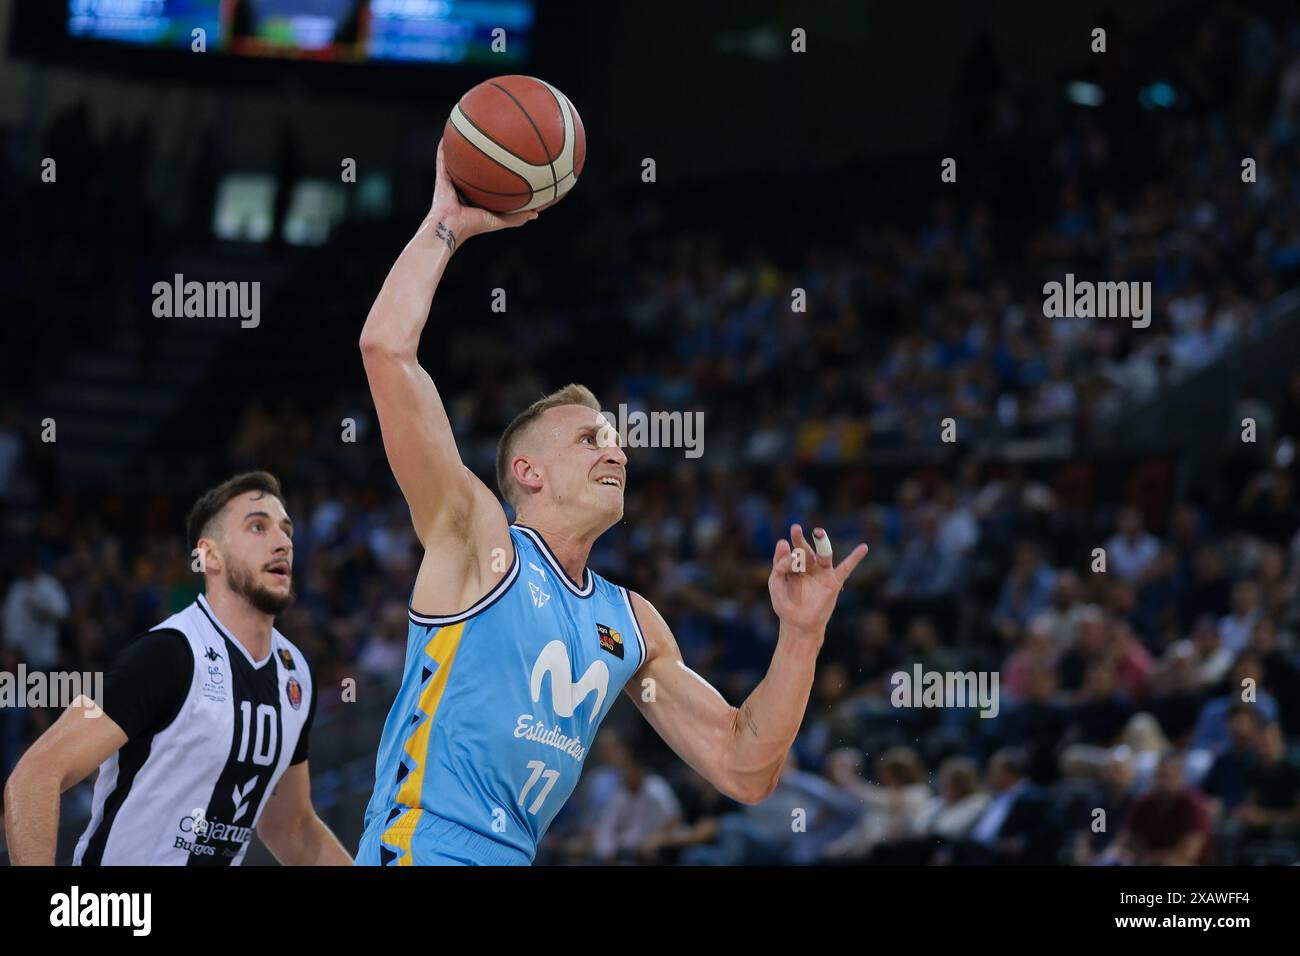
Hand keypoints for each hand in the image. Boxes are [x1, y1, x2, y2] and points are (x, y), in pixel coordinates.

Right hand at [422, 139, 537, 249]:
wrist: (451, 226)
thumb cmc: (474, 226)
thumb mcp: (500, 220)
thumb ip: (517, 217)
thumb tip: (536, 213)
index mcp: (476, 198)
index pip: (486, 183)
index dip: (493, 173)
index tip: (504, 161)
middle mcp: (463, 188)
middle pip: (472, 169)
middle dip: (479, 157)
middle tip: (488, 142)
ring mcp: (451, 182)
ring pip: (457, 162)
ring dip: (461, 149)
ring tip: (467, 131)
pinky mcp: (441, 177)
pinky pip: (442, 159)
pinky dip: (444, 147)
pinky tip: (449, 133)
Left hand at [768, 524, 867, 639]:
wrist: (798, 625)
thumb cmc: (786, 605)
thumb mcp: (777, 583)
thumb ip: (779, 565)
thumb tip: (783, 542)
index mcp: (794, 566)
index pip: (789, 554)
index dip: (784, 556)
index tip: (781, 562)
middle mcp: (809, 566)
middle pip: (805, 549)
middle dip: (799, 539)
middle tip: (795, 528)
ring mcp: (822, 573)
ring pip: (823, 554)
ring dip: (822, 542)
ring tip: (818, 532)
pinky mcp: (833, 582)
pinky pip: (846, 568)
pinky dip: (855, 558)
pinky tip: (863, 548)